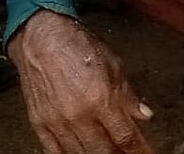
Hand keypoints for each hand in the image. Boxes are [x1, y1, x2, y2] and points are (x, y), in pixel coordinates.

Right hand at [8, 9, 153, 153]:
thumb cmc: (79, 48)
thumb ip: (129, 96)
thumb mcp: (115, 67)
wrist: (42, 41)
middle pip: (104, 150)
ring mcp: (57, 122)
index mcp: (100, 100)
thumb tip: (144, 115)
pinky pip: (54, 150)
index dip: (139, 149)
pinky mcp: (40, 124)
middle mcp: (78, 116)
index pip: (125, 136)